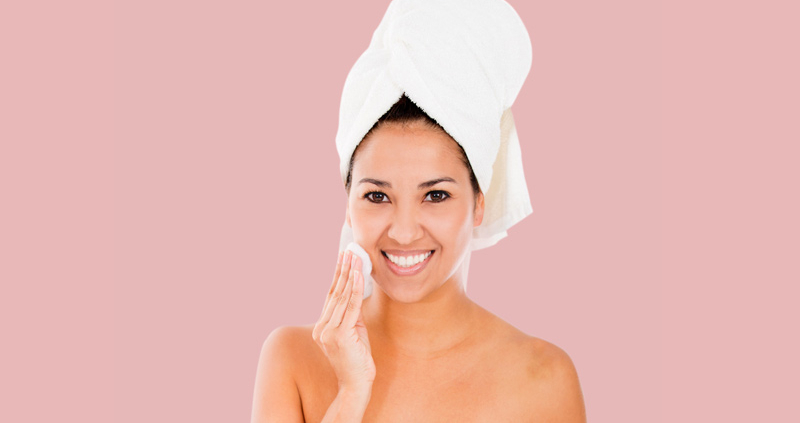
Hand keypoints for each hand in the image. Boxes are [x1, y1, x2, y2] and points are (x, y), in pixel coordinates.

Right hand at [312, 250, 375, 391]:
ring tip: (354, 257)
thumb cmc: (358, 360)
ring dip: (349, 275)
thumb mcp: (355, 332)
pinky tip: (358, 275)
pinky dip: (355, 289)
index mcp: (322, 327)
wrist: (356, 385)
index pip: (331, 296)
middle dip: (343, 270)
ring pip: (342, 297)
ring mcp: (328, 332)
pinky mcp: (340, 335)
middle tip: (348, 250)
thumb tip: (357, 293)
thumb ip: (353, 314)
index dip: (338, 276)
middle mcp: (321, 328)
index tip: (342, 258)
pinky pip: (350, 307)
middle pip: (334, 293)